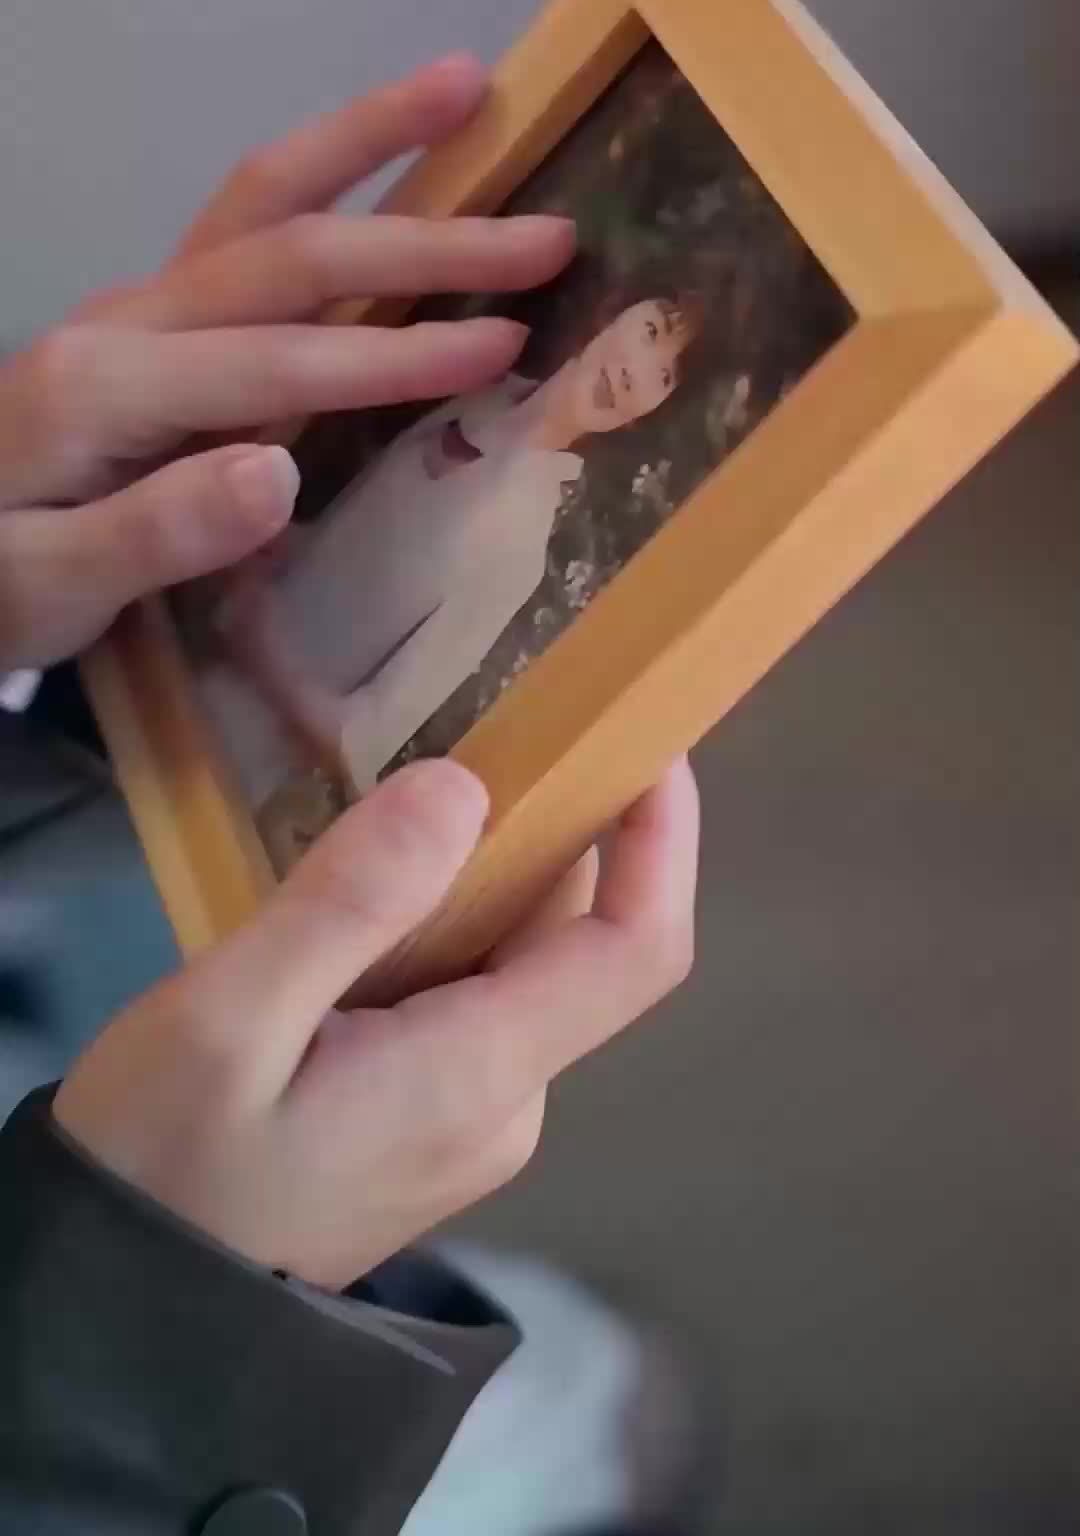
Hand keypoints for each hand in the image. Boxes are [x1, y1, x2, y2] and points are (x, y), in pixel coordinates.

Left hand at [0, 56, 571, 672]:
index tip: (506, 344)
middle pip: (292, 252)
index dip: (394, 353)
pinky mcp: (158, 313)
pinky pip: (252, 223)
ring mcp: (143, 304)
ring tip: (467, 85)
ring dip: (369, 139)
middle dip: (426, 240)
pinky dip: (332, 174)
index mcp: (104, 385)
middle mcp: (129, 317)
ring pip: (264, 199)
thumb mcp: (52, 586)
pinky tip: (392, 160)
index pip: (276, 360)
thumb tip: (279, 472)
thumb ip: (158, 533)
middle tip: (547, 232)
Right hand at [54, 757, 698, 1289]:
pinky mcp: (425, 1128)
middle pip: (572, 943)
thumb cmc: (163, 1165)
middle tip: (479, 721)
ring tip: (410, 787)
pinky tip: (371, 886)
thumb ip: (350, 901)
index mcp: (481, 1076)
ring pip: (517, 966)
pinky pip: (470, 1001)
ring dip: (488, 874)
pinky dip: (447, 925)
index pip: (635, 948)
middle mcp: (505, 1103)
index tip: (644, 736)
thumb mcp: (229, 1020)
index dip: (662, 837)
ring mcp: (469, 1123)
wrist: (122, 1319)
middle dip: (552, 830)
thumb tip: (464, 787)